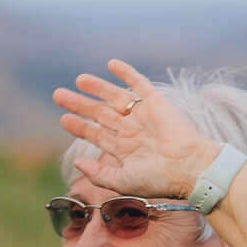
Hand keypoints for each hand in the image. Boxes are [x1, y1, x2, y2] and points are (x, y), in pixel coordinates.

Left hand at [53, 61, 216, 198]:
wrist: (188, 168)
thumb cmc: (158, 180)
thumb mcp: (123, 182)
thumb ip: (99, 174)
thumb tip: (77, 162)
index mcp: (124, 149)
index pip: (96, 134)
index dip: (79, 126)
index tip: (63, 119)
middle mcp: (131, 130)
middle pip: (100, 113)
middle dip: (80, 104)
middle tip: (58, 95)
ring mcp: (143, 116)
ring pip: (115, 97)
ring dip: (97, 88)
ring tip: (78, 80)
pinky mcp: (156, 103)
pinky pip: (139, 84)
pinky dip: (126, 73)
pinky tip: (111, 64)